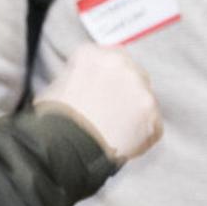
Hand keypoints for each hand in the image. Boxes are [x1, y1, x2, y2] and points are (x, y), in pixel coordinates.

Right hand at [34, 46, 162, 162]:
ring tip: (114, 132)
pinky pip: (153, 125)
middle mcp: (120, 65)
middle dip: (123, 92)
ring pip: (144, 98)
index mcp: (93, 56)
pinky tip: (124, 144)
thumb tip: (83, 87)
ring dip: (134, 112)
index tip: (101, 90)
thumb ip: (76, 78)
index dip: (104, 78)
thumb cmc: (54, 124)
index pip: (106, 57)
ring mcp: (139, 89)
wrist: (65, 150)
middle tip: (110, 113)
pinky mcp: (151, 115)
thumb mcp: (54, 88)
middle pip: (131, 73)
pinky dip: (143, 136)